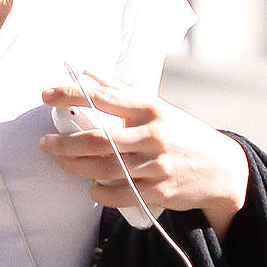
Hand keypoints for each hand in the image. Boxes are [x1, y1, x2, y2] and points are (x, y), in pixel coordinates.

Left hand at [39, 79, 249, 240]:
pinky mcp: (158, 192)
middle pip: (97, 140)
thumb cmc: (182, 134)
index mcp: (152, 109)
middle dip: (64, 142)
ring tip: (59, 159)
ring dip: (73, 166)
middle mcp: (154, 136)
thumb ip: (120, 92)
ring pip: (103, 169)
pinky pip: (117, 194)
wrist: (222, 169)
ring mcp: (156, 166)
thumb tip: (86, 72)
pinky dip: (98, 191)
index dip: (71, 95)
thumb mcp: (157, 109)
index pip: (104, 98)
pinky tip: (90, 185)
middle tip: (44, 142)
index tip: (46, 96)